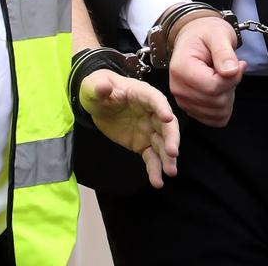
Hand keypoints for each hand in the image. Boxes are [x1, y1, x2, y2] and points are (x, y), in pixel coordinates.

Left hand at [79, 70, 179, 187]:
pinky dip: (155, 169)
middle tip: (173, 153)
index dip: (162, 107)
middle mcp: (150, 112)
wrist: (96, 105)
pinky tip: (157, 182)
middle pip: (166, 124)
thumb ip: (99, 87)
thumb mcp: (94, 86)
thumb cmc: (98, 89)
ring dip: (167, 158)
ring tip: (170, 172)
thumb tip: (104, 87)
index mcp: (141, 94)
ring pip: (162, 144)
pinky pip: (151, 157)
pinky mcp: (142, 144)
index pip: (155, 99)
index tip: (168, 118)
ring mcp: (148, 129)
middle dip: (171, 138)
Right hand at [169, 17, 246, 126]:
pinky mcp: (191, 108)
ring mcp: (183, 100)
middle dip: (230, 86)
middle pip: (216, 102)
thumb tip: (231, 71)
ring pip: (217, 113)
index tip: (238, 64)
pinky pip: (216, 120)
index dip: (232, 79)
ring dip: (228, 96)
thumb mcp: (218, 34)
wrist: (196, 36)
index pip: (212, 87)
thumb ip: (224, 52)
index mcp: (180, 68)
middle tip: (229, 68)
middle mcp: (177, 87)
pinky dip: (224, 107)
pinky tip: (221, 88)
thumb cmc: (206, 33)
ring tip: (222, 76)